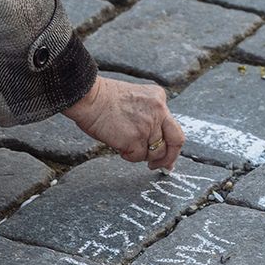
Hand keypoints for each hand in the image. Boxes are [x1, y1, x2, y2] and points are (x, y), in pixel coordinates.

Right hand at [64, 76, 182, 170]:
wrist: (88, 97)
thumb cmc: (104, 98)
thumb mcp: (136, 98)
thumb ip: (149, 114)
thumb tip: (154, 140)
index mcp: (159, 98)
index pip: (173, 126)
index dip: (172, 145)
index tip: (169, 157)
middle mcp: (159, 111)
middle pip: (176, 141)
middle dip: (170, 158)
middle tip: (161, 167)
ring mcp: (148, 126)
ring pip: (155, 153)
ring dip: (142, 155)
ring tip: (126, 146)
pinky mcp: (135, 139)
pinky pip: (138, 157)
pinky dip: (128, 156)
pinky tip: (119, 146)